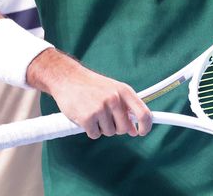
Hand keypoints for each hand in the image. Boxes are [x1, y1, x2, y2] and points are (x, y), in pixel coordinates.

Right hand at [27, 49, 152, 139]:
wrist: (67, 77)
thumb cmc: (91, 85)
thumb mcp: (113, 90)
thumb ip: (125, 108)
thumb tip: (134, 130)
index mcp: (124, 91)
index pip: (144, 113)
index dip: (146, 126)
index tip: (141, 132)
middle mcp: (115, 99)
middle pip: (124, 128)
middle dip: (116, 128)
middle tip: (105, 118)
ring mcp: (101, 108)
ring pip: (109, 132)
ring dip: (101, 127)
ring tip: (92, 111)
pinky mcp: (88, 117)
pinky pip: (95, 135)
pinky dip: (90, 130)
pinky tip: (84, 116)